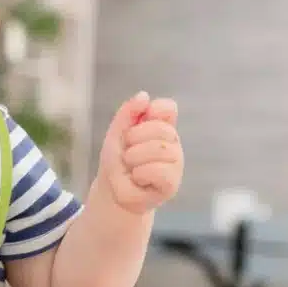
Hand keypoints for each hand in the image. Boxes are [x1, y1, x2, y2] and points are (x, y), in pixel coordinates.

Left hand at [97, 92, 182, 214]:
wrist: (112, 190)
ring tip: (132, 167)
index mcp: (161, 127)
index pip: (167, 108)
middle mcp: (172, 143)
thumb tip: (144, 95)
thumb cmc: (117, 161)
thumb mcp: (117, 133)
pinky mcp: (173, 183)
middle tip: (128, 152)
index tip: (135, 123)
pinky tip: (139, 178)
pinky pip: (160, 170)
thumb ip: (128, 113)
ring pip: (159, 149)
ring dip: (135, 158)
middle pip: (161, 128)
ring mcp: (175, 163)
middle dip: (134, 139)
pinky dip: (141, 173)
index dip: (152, 111)